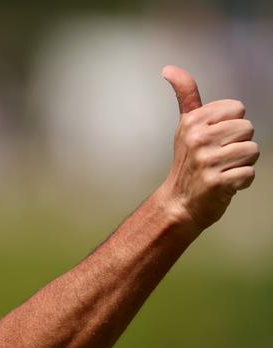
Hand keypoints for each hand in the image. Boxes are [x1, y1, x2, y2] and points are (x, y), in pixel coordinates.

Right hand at [160, 65, 258, 229]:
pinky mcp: (217, 182)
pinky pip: (249, 174)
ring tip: (222, 170)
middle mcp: (198, 140)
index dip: (231, 125)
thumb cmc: (187, 165)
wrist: (179, 203)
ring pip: (252, 151)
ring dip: (242, 164)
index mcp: (193, 122)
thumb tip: (169, 69)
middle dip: (239, 145)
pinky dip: (241, 182)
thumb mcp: (185, 127)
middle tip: (219, 158)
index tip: (214, 139)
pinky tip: (224, 184)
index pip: (238, 109)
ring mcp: (207, 161)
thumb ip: (185, 95)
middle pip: (248, 129)